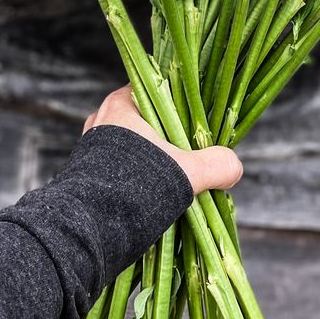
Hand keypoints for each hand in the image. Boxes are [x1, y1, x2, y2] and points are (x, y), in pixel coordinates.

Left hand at [83, 85, 243, 196]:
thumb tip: (234, 167)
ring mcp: (90, 147)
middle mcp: (102, 120)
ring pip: (130, 145)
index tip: (196, 119)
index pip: (154, 89)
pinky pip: (116, 167)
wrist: (88, 229)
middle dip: (166, 136)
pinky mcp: (85, 174)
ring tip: (172, 179)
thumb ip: (215, 165)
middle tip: (189, 153)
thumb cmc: (133, 189)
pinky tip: (151, 194)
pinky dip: (134, 177)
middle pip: (143, 119)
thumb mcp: (185, 173)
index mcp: (121, 105)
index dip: (177, 101)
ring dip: (150, 160)